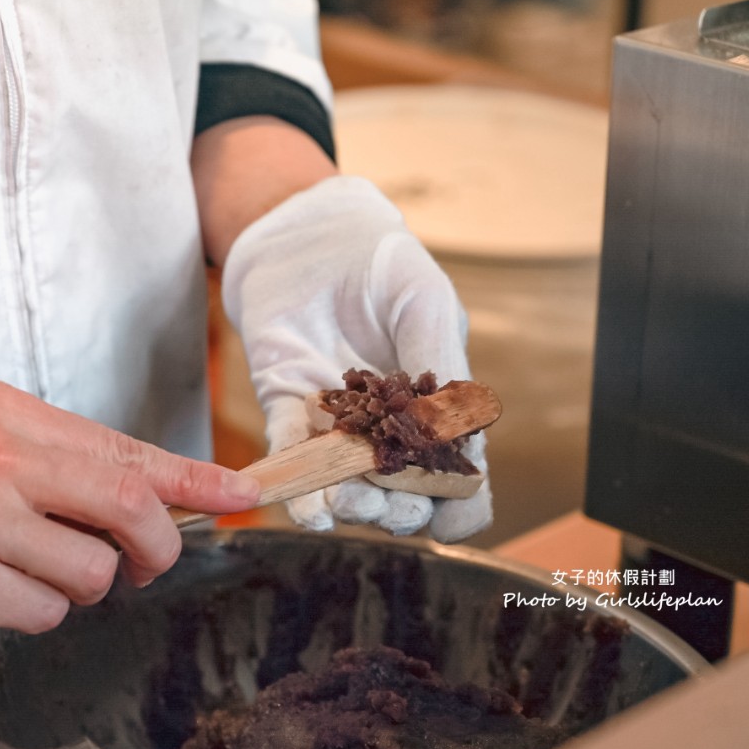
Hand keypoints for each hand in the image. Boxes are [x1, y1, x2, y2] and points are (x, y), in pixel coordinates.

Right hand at [0, 381, 260, 630]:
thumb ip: (55, 457)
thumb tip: (146, 497)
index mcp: (9, 411)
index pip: (126, 449)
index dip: (195, 479)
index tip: (244, 495)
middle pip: (131, 506)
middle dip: (159, 546)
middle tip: (145, 562)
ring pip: (92, 574)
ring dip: (80, 587)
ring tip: (25, 568)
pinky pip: (44, 613)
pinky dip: (36, 612)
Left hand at [222, 175, 490, 542]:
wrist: (308, 233)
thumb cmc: (381, 262)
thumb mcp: (423, 301)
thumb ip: (438, 359)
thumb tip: (452, 427)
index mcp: (439, 407)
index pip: (457, 475)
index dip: (459, 505)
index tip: (449, 515)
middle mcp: (390, 428)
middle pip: (404, 496)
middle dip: (399, 510)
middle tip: (388, 498)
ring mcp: (339, 424)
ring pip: (349, 486)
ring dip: (350, 506)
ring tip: (345, 503)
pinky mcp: (289, 409)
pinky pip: (292, 458)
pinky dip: (296, 488)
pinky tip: (307, 513)